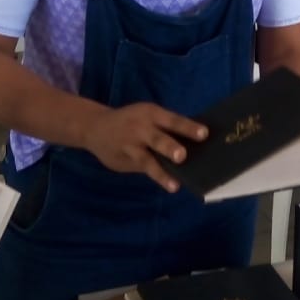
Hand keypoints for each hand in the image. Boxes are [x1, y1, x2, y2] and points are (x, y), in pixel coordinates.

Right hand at [83, 103, 207, 192]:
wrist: (95, 127)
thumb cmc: (132, 121)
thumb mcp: (147, 116)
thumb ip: (165, 128)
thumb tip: (196, 143)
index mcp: (151, 114)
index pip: (172, 120)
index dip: (188, 127)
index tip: (204, 134)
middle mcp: (141, 129)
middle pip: (158, 139)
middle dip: (170, 147)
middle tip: (182, 156)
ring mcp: (131, 146)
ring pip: (147, 160)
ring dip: (161, 172)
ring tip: (174, 185)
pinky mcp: (124, 161)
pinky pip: (142, 169)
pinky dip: (156, 176)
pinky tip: (169, 184)